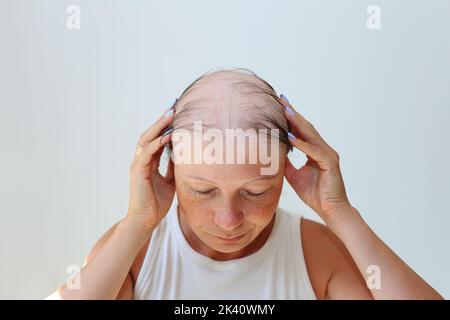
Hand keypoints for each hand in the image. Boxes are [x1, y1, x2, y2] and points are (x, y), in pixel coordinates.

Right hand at [126, 106, 175, 230]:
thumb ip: (173, 168)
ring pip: (147, 139)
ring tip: (171, 113)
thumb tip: (183, 156)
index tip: (178, 111)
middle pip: (151, 133)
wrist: (145, 221)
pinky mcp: (137, 172)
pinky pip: (147, 153)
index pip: (157, 138)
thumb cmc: (156, 203)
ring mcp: (138, 164)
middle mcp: (141, 160)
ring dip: (159, 125)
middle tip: (174, 104)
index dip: (166, 124)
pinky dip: (157, 143)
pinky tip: (168, 135)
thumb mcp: (170, 181)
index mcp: (149, 161)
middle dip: (162, 119)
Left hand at [281, 95, 351, 219]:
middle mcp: (323, 149)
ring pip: (310, 135)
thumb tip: (274, 155)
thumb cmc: (314, 194)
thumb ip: (286, 164)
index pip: (301, 131)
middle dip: (293, 113)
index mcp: (316, 151)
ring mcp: (328, 154)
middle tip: (281, 99)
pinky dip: (301, 144)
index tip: (279, 105)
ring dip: (297, 122)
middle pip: (306, 127)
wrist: (330, 210)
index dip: (291, 118)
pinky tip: (290, 137)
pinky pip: (313, 151)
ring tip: (284, 110)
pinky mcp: (330, 163)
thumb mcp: (293, 176)